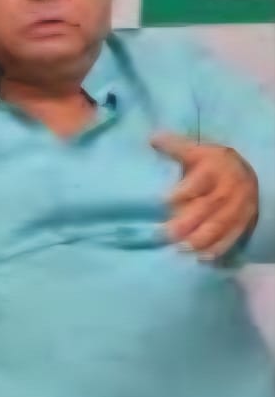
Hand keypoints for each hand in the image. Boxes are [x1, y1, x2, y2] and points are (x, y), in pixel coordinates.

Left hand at [153, 133, 258, 259]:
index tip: (164, 201)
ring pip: (222, 223)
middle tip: (167, 234)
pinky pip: (233, 235)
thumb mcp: (195, 151)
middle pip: (211, 206)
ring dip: (202, 238)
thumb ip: (175, 147)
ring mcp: (240, 205)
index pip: (201, 180)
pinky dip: (219, 247)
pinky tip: (203, 258)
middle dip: (189, 221)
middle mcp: (231, 186)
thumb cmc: (210, 162)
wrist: (244, 171)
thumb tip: (152, 138)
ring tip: (182, 249)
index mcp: (217, 166)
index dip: (184, 191)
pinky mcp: (245, 220)